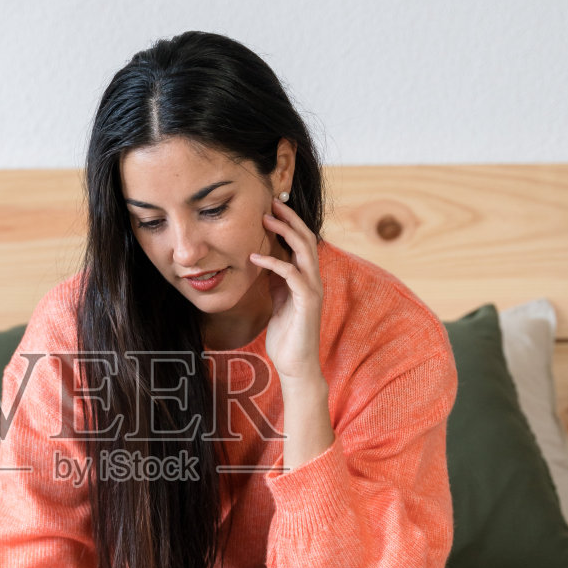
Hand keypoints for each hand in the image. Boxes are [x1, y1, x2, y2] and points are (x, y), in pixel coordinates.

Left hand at [249, 197, 323, 384]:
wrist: (296, 365)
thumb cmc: (286, 336)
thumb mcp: (277, 301)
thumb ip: (275, 281)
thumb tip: (263, 261)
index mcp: (306, 278)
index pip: (300, 242)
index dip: (288, 223)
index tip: (270, 207)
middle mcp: (313, 280)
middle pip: (306, 239)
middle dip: (289, 218)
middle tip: (271, 202)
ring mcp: (312, 290)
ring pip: (303, 251)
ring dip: (285, 232)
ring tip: (266, 219)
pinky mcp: (307, 303)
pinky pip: (291, 275)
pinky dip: (273, 263)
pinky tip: (254, 258)